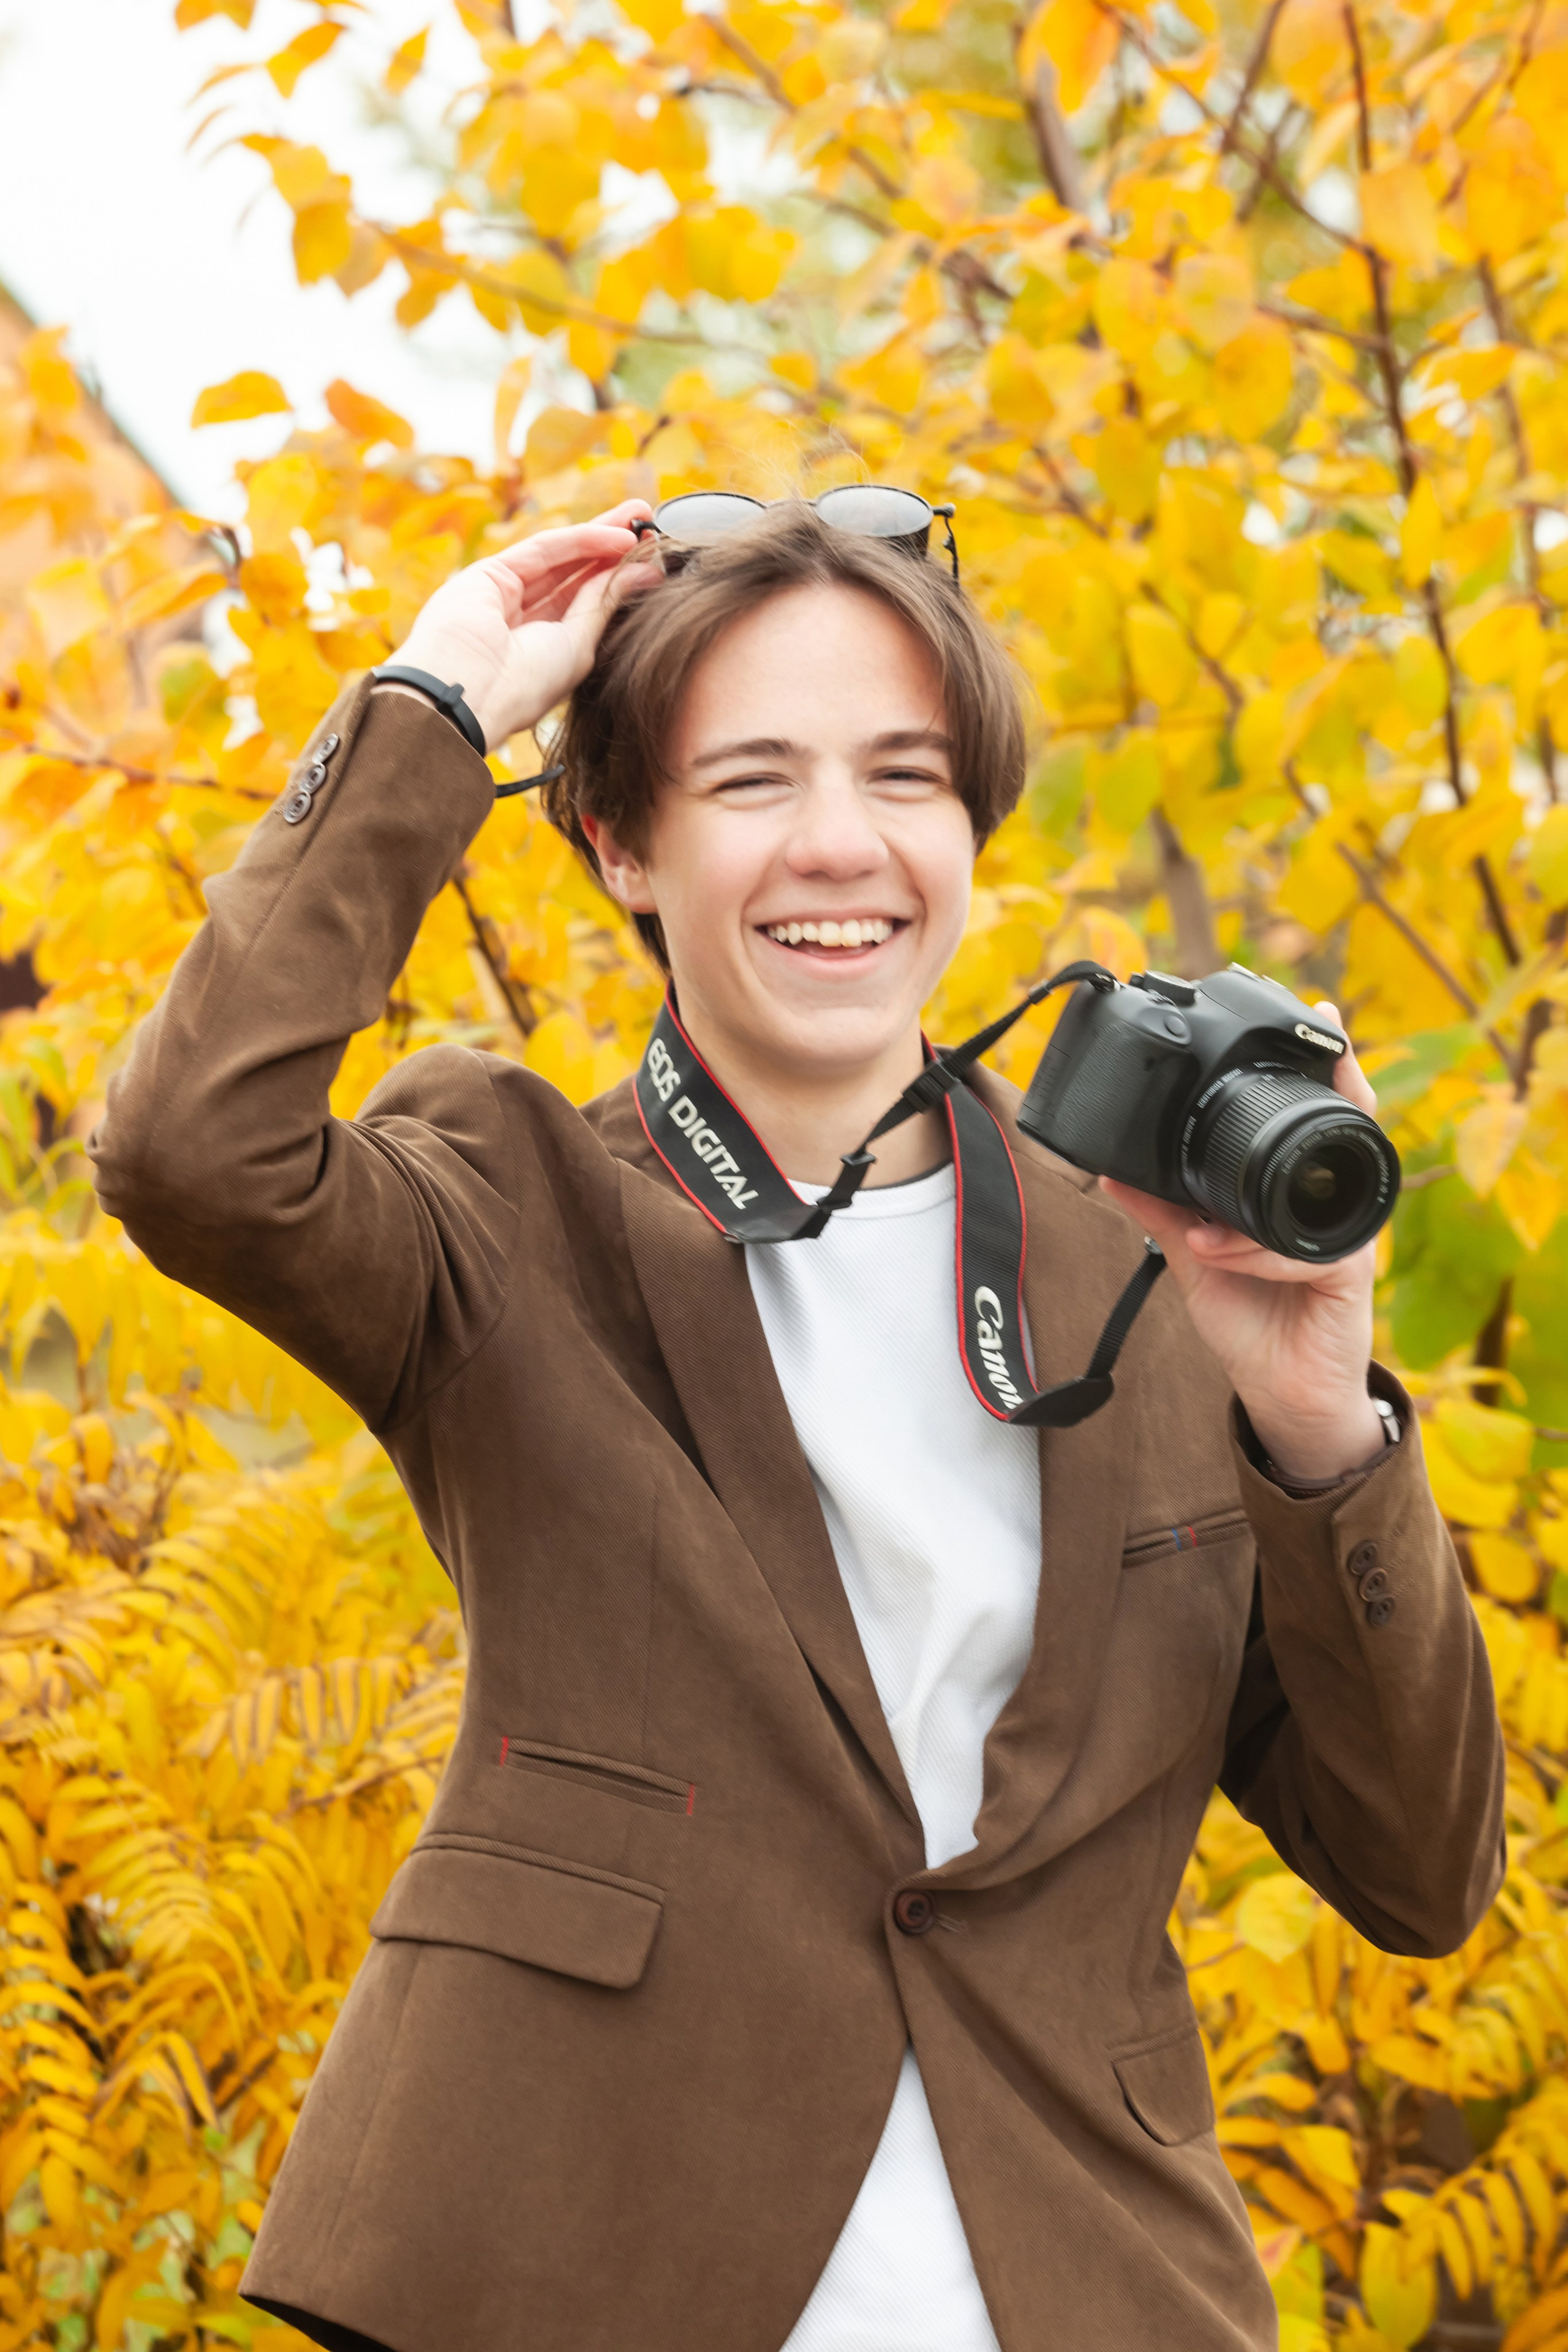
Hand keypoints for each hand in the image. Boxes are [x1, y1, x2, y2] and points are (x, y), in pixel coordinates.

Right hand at [383, 499, 656, 750]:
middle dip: (614, 549)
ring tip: (642, 516)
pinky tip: (620, 535)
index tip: (657, 561)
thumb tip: (647, 571)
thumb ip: (605, 603)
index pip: (587, 604)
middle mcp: (525, 620)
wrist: (468, 695)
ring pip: (562, 556)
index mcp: (545, 649)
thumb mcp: (577, 645)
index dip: (621, 579)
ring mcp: (505, 594)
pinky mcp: (491, 573)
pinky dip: (582, 540)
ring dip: (603, 534)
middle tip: (652, 524)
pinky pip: (545, 549)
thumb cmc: (523, 687)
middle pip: (577, 574)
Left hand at [1099, 1002, 1385, 1482]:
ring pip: (1318, 1185)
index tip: (1313, 1012)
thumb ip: (1162, 1209)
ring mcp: (1344, 1237)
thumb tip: (1111, 1168)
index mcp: (1300, 1190)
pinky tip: (1213, 1250)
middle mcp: (1330, 1204)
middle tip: (1319, 1028)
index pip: (1319, 1114)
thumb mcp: (1195, 1255)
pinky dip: (1251, 1250)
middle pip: (1349, 1125)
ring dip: (1266, 1180)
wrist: (1283, 1392)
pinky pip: (1298, 1250)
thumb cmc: (1250, 1317)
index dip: (1324, 1065)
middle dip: (1337, 1077)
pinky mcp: (1345, 1275)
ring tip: (1212, 1201)